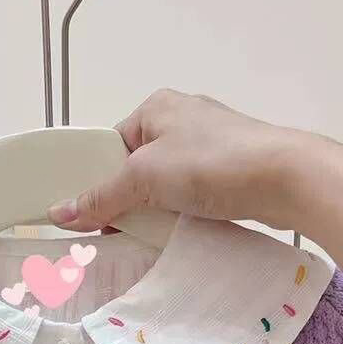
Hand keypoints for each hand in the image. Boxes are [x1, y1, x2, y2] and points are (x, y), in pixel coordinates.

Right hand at [48, 89, 330, 233]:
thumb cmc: (210, 163)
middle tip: (111, 233)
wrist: (284, 177)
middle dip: (122, 201)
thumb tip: (57, 214)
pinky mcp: (228, 170)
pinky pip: (187, 194)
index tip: (87, 215)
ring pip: (161, 185)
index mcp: (156, 107)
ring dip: (150, 211)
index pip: (110, 146)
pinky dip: (176, 214)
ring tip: (143, 236)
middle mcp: (180, 119)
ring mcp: (207, 144)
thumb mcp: (143, 178)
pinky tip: (174, 232)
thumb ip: (100, 198)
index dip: (95, 181)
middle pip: (133, 168)